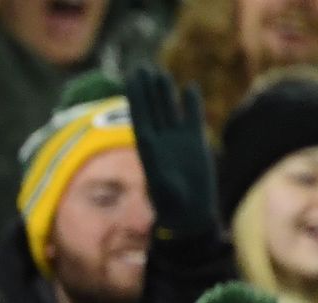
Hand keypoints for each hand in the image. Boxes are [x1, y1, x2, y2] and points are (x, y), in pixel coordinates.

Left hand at [126, 65, 215, 237]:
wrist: (188, 211)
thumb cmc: (172, 203)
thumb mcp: (161, 183)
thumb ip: (156, 164)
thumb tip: (149, 145)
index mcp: (147, 147)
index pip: (139, 115)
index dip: (135, 96)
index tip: (131, 78)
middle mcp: (160, 140)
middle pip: (152, 108)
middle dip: (146, 89)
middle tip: (141, 67)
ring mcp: (177, 140)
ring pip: (169, 110)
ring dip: (164, 93)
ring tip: (160, 72)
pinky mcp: (195, 142)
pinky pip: (191, 118)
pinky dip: (191, 104)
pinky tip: (189, 87)